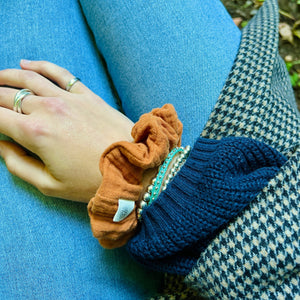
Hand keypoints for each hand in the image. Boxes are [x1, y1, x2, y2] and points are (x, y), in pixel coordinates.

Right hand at [0, 60, 133, 201]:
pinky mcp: (86, 95)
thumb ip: (18, 165)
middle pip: (8, 95)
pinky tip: (27, 63)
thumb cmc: (92, 180)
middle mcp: (48, 109)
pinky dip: (40, 65)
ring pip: (29, 78)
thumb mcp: (50, 185)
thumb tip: (2, 146)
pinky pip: (59, 73)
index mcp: (35, 134)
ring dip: (7, 76)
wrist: (133, 167)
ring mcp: (69, 98)